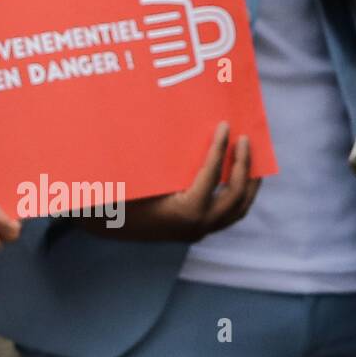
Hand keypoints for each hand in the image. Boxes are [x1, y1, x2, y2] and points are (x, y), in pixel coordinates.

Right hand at [81, 121, 260, 241]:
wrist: (104, 225)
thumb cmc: (117, 195)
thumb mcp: (139, 174)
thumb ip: (163, 157)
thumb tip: (180, 126)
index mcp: (186, 210)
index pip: (213, 174)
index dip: (221, 148)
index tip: (226, 127)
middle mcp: (199, 224)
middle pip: (236, 194)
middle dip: (244, 165)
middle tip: (245, 140)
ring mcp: (199, 231)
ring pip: (237, 209)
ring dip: (248, 183)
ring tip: (251, 160)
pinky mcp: (196, 231)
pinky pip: (227, 215)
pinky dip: (236, 196)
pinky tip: (236, 178)